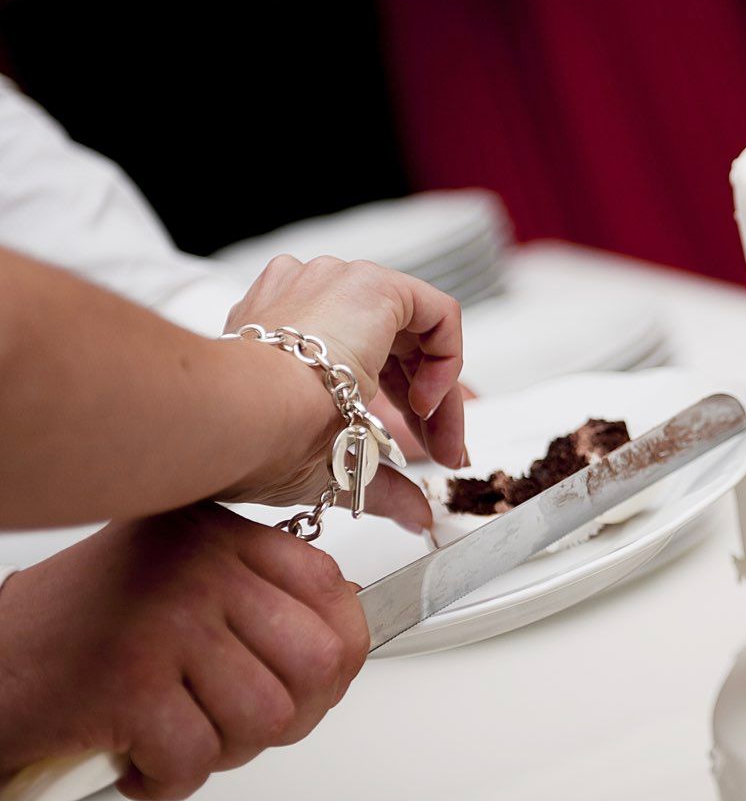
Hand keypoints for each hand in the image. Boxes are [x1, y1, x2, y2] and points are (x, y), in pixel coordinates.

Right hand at [0, 505, 368, 800]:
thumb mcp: (187, 578)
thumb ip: (263, 592)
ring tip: (186, 736)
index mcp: (222, 536)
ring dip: (228, 751)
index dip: (333, 655)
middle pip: (317, 662)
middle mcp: (201, 567)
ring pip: (267, 718)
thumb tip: (348, 629)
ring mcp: (168, 621)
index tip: (305, 681)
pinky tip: (141, 760)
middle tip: (240, 723)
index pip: (332, 591)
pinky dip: (170, 780)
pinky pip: (199, 758)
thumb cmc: (86, 629)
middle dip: (291, 715)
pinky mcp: (129, 683)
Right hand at [222, 256, 465, 523]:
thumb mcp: (331, 464)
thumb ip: (380, 485)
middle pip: (395, 351)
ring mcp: (338, 285)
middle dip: (426, 410)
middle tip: (444, 453)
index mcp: (286, 334)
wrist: (242, 414)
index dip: (403, 410)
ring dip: (438, 392)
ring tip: (440, 439)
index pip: (364, 362)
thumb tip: (415, 515)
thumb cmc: (258, 441)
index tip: (426, 452)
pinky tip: (427, 402)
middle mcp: (311, 300)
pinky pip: (436, 312)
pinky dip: (447, 358)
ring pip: (416, 336)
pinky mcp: (372, 285)